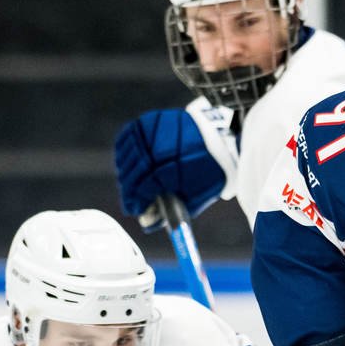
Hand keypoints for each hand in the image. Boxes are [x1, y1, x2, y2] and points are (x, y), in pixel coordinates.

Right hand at [112, 109, 227, 231]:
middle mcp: (159, 148)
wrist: (220, 138)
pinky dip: (124, 152)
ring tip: (130, 185)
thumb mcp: (195, 198)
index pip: (142, 189)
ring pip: (127, 156)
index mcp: (172, 169)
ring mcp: (152, 132)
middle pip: (132, 173)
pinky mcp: (148, 121)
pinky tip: (127, 164)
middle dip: (129, 191)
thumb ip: (170, 211)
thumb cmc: (209, 172)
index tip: (133, 210)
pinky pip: (127, 138)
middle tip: (131, 202)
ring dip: (125, 173)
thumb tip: (146, 224)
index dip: (135, 202)